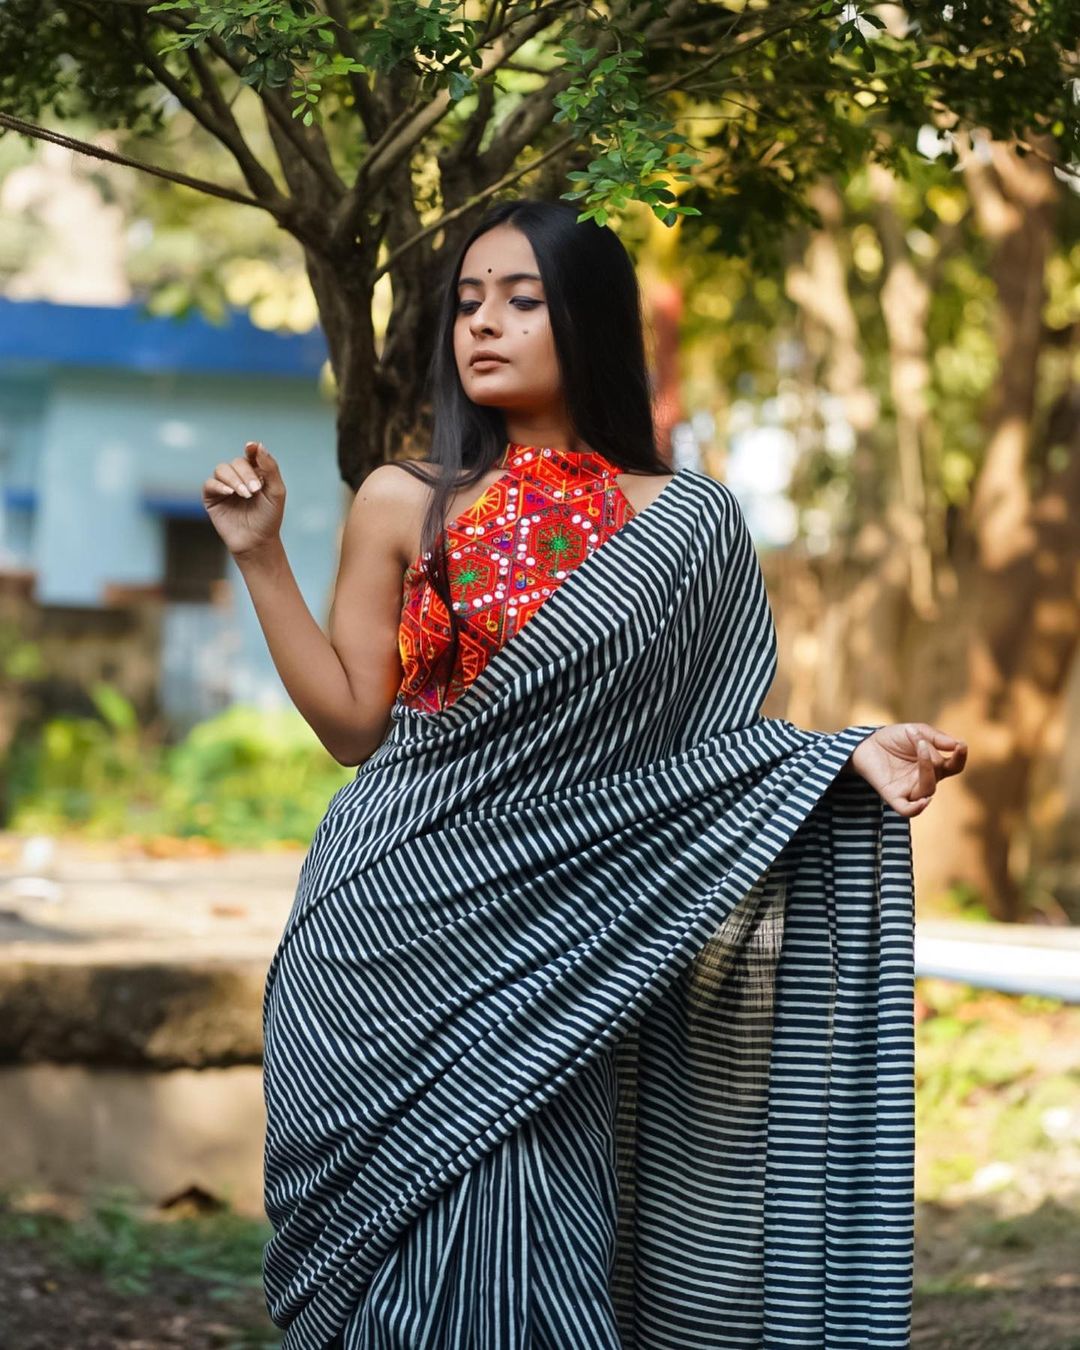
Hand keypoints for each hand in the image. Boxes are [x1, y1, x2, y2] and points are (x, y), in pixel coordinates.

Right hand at [202, 441, 284, 557]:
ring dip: (234, 479)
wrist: (257, 542)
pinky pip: (210, 484)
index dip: (251, 449)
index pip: (251, 455)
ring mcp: (224, 486)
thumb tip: (258, 445)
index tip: (251, 447)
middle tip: (255, 490)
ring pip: (222, 469)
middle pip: (237, 462)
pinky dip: (219, 485)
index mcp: (256, 473)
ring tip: (245, 494)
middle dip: (246, 474)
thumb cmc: (269, 518)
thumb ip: (269, 467)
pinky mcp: (212, 498)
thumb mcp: (276, 491)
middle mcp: (238, 477)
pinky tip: (230, 493)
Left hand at [848, 722, 967, 817]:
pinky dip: (917, 808)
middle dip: (933, 757)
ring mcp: (910, 789)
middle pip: (940, 774)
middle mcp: (924, 779)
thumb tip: (957, 744)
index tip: (961, 745)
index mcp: (934, 765)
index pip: (954, 766)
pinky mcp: (893, 796)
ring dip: (927, 769)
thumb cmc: (892, 738)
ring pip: (928, 789)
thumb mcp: (915, 731)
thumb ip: (935, 738)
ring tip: (921, 747)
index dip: (960, 757)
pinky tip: (924, 800)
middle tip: (921, 741)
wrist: (865, 742)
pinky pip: (908, 810)